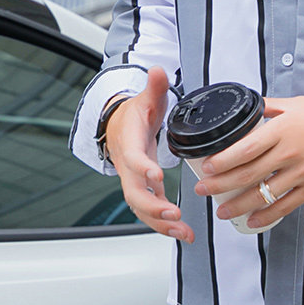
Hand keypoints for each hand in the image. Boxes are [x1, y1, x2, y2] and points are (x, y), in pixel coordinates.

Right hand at [105, 66, 193, 243]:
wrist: (119, 127)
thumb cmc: (134, 115)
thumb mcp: (146, 98)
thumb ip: (154, 86)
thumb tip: (157, 70)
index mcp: (129, 142)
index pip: (132, 157)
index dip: (141, 167)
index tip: (155, 175)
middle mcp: (128, 166)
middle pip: (133, 192)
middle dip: (152, 206)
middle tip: (172, 214)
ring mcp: (134, 181)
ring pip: (141, 208)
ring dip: (160, 223)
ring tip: (182, 232)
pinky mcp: (144, 190)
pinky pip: (151, 211)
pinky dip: (165, 225)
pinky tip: (184, 234)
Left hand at [193, 89, 303, 229]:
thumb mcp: (298, 102)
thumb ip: (271, 106)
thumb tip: (251, 108)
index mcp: (283, 128)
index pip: (245, 149)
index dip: (222, 161)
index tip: (207, 167)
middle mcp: (290, 152)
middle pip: (247, 174)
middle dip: (220, 185)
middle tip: (203, 190)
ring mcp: (303, 172)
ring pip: (263, 194)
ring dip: (239, 204)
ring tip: (222, 210)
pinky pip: (286, 205)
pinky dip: (268, 215)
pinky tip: (254, 220)